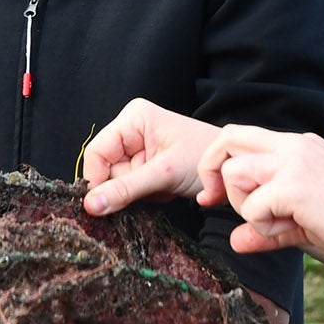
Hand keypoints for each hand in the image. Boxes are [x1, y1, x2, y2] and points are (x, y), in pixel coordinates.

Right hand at [82, 98, 218, 215]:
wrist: (234, 168)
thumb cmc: (206, 159)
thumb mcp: (163, 174)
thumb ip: (125, 189)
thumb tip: (89, 205)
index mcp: (133, 118)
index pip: (96, 153)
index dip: (98, 180)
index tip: (105, 204)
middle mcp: (132, 129)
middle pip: (106, 169)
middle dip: (128, 185)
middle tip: (155, 186)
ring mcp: (138, 147)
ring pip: (119, 182)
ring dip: (141, 192)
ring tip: (165, 185)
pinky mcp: (146, 164)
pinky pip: (132, 187)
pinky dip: (149, 194)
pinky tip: (167, 187)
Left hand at [197, 125, 323, 258]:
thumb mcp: (302, 223)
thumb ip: (266, 229)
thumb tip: (235, 242)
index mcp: (297, 145)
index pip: (239, 135)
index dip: (217, 163)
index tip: (210, 196)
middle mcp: (292, 145)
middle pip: (228, 138)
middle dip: (211, 172)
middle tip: (210, 202)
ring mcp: (293, 162)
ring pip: (234, 173)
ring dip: (243, 205)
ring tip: (275, 223)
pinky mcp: (294, 187)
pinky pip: (253, 207)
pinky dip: (263, 226)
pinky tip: (291, 230)